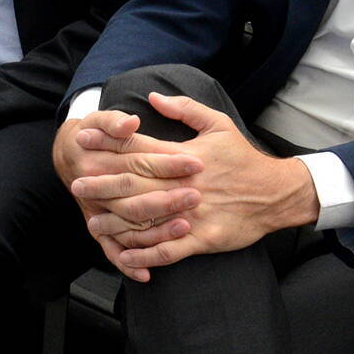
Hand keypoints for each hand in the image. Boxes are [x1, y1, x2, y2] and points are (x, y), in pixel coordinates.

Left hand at [76, 93, 319, 279]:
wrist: (276, 193)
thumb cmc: (243, 157)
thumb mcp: (218, 123)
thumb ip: (184, 108)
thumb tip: (153, 96)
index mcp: (184, 156)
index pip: (138, 147)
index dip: (108, 142)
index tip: (84, 139)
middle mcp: (184, 184)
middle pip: (135, 184)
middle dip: (103, 183)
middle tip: (77, 184)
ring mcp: (193, 213)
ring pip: (148, 220)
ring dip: (117, 223)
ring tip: (93, 223)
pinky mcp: (204, 239)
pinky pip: (169, 250)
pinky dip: (146, 255)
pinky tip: (125, 256)